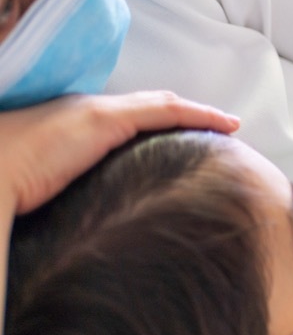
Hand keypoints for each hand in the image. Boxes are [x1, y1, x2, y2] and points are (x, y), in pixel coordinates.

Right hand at [0, 91, 239, 215]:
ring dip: (197, 114)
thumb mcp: (46, 190)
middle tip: (216, 129)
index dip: (157, 124)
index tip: (183, 138)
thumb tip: (87, 229)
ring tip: (228, 126)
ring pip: (162, 105)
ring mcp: (96, 112)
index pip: (125, 119)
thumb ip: (70, 195)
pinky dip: (198, 114)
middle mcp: (86, 110)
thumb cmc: (6, 188)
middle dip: (183, 116)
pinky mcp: (105, 118)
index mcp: (71, 126)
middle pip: (148, 108)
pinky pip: (166, 111)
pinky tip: (225, 123)